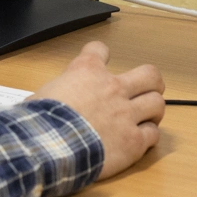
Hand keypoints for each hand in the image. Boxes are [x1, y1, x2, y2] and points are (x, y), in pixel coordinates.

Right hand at [32, 41, 165, 180]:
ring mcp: (126, 114)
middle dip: (150, 82)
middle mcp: (112, 88)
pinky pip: (153, 134)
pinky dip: (148, 137)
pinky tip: (140, 141)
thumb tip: (43, 103)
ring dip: (153, 110)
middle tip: (145, 90)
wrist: (49, 147)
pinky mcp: (134, 141)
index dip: (100, 54)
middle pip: (149, 75)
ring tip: (147, 117)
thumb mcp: (39, 96)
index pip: (99, 50)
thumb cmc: (39, 121)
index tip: (100, 59)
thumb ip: (53, 93)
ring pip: (157, 103)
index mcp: (86, 72)